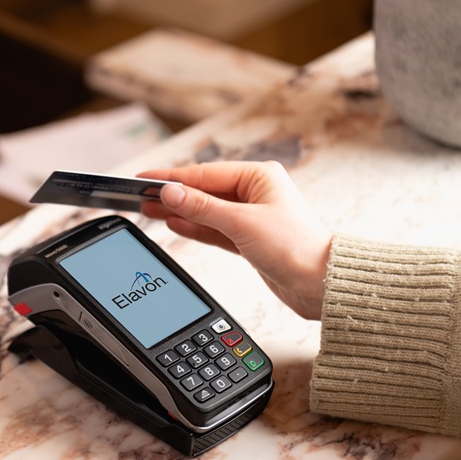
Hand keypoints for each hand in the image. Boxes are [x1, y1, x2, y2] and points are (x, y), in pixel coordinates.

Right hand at [139, 161, 331, 320]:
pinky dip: (193, 227)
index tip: (144, 177)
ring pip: (205, 211)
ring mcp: (251, 216)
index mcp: (259, 176)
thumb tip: (170, 192)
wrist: (321, 285)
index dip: (172, 177)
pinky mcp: (248, 239)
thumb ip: (202, 207)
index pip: (205, 174)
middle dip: (172, 194)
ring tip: (149, 209)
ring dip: (179, 211)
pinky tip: (173, 223)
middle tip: (139, 195)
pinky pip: (213, 229)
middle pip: (203, 191)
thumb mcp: (241, 224)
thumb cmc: (295, 248)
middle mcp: (255, 193)